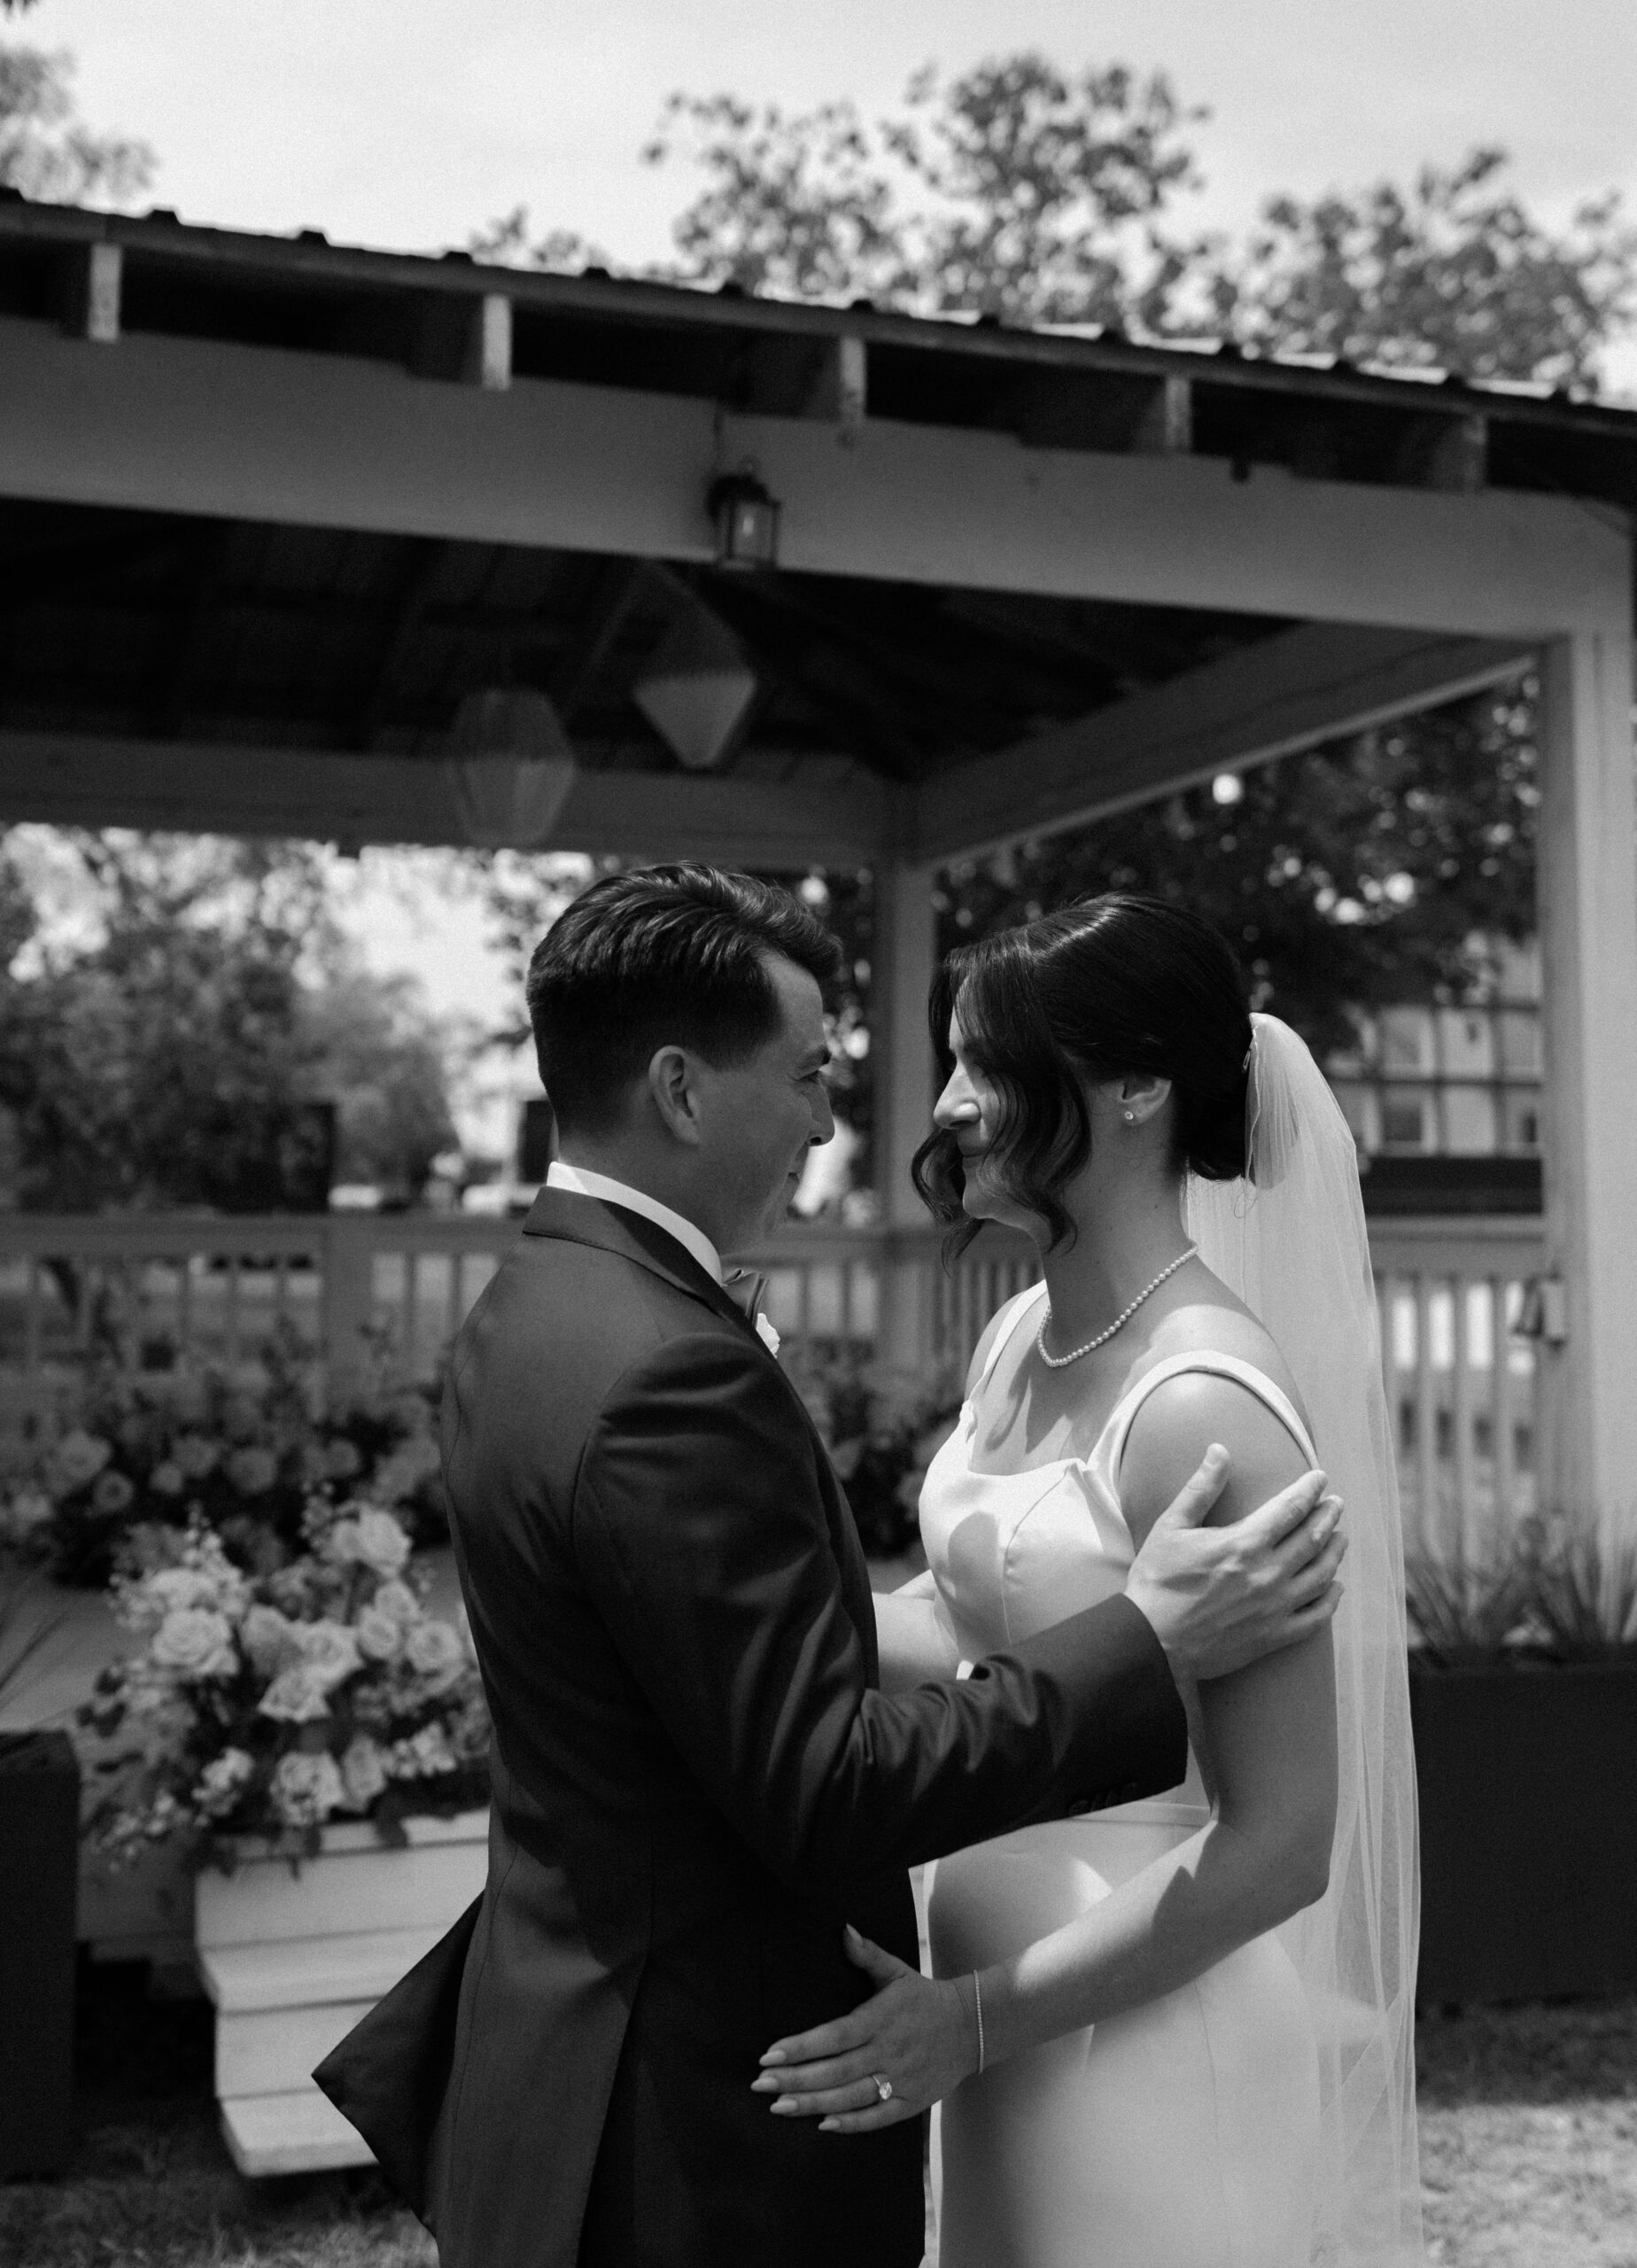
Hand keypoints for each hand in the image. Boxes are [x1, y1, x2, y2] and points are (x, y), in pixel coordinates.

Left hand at [751, 1925, 978, 2132]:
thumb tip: (843, 1928)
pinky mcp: (912, 2103)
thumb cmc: (923, 1998)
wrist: (972, 2027)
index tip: (768, 2053)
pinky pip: (879, 2117)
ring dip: (814, 2103)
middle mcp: (888, 2051)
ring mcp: (901, 2079)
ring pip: (851, 2097)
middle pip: (835, 2070)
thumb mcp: (896, 1971)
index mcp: (879, 2018)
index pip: (833, 2035)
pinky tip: (823, 2126)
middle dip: (795, 2079)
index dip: (800, 2047)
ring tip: (779, 2107)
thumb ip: (866, 1954)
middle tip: (759, 2084)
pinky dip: (852, 2123)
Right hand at [1124, 1447, 1344, 1682]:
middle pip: (1312, 1538)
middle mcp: (1268, 1573)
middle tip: (1337, 1504)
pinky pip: (1316, 1618)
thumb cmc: (1157, 1581)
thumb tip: (1220, 1450)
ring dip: (1335, 1553)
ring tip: (1341, 1538)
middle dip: (1328, 1517)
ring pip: (1321, 1575)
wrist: (1152, 1641)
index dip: (1309, 1490)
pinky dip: (1331, 1601)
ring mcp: (1275, 1608)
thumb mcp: (1171, 1526)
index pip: (1290, 1508)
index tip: (1320, 1478)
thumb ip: (1200, 1488)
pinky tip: (1336, 1589)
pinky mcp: (1274, 1637)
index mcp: (1244, 1543)